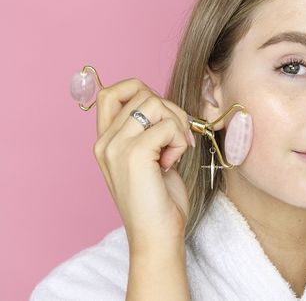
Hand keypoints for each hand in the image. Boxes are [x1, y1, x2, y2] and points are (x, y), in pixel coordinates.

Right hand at [92, 78, 194, 251]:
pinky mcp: (134, 154)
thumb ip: (147, 130)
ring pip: (155, 103)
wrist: (157, 235)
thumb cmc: (158, 199)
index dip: (141, 91)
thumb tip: (164, 104)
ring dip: (177, 125)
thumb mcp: (149, 158)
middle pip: (140, 92)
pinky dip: (180, 140)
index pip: (112, 91)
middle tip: (178, 138)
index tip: (162, 117)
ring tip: (174, 152)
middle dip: (170, 109)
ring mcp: (116, 147)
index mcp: (105, 141)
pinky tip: (172, 162)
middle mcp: (105, 141)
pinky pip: (168, 126)